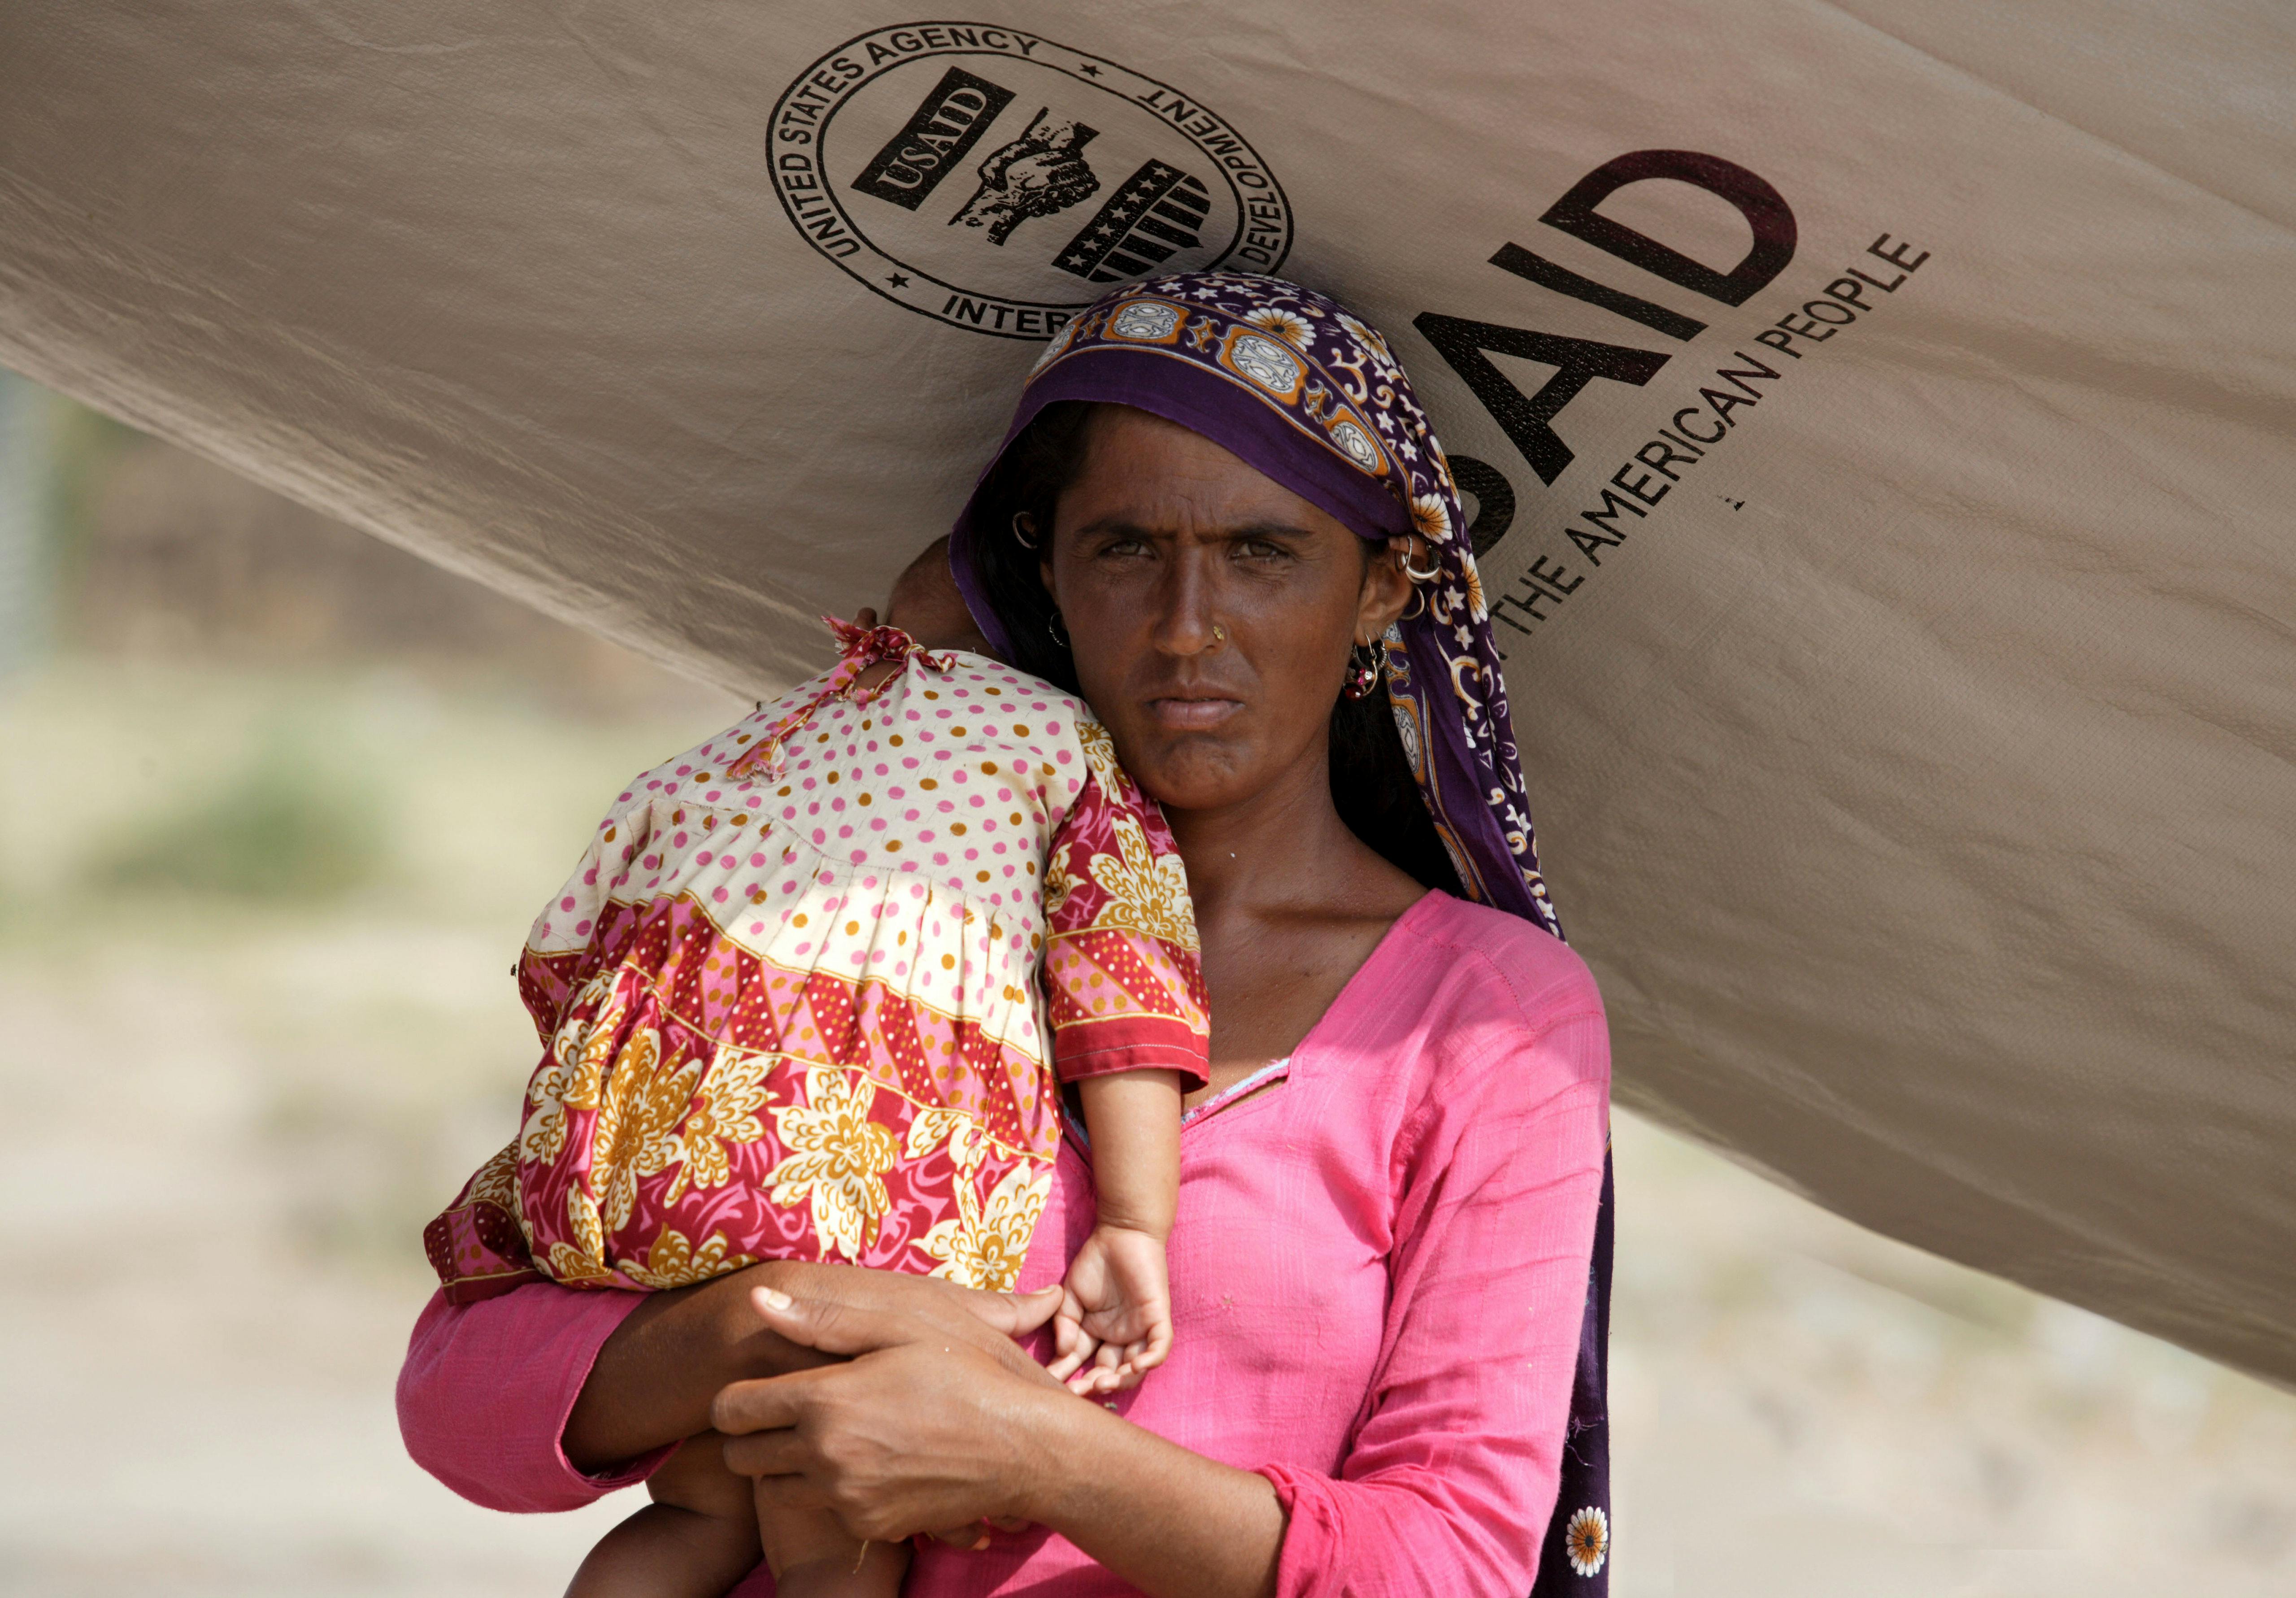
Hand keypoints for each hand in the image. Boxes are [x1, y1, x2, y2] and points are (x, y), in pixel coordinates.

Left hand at [712, 1285, 1072, 1543]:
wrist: (1021, 1447)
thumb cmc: (966, 1373)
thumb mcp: (901, 1327)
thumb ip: (822, 1319)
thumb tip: (757, 1300)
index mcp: (825, 1401)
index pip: (733, 1409)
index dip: (734, 1398)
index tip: (753, 1391)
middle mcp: (825, 1456)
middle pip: (741, 1456)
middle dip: (752, 1434)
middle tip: (786, 1413)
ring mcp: (846, 1497)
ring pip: (774, 1489)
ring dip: (786, 1466)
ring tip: (825, 1437)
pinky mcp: (868, 1525)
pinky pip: (822, 1509)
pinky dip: (830, 1490)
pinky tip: (865, 1462)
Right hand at [1048, 1224, 1172, 1393]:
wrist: (1122, 1231)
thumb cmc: (1096, 1261)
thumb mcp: (1070, 1295)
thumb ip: (1064, 1323)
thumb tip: (1063, 1352)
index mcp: (1096, 1335)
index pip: (1082, 1365)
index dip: (1067, 1377)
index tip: (1050, 1384)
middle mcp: (1118, 1339)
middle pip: (1109, 1373)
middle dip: (1093, 1386)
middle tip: (1078, 1390)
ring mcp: (1139, 1330)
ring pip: (1135, 1368)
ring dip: (1121, 1380)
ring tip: (1103, 1383)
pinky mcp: (1158, 1318)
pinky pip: (1159, 1347)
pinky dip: (1150, 1360)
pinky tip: (1135, 1367)